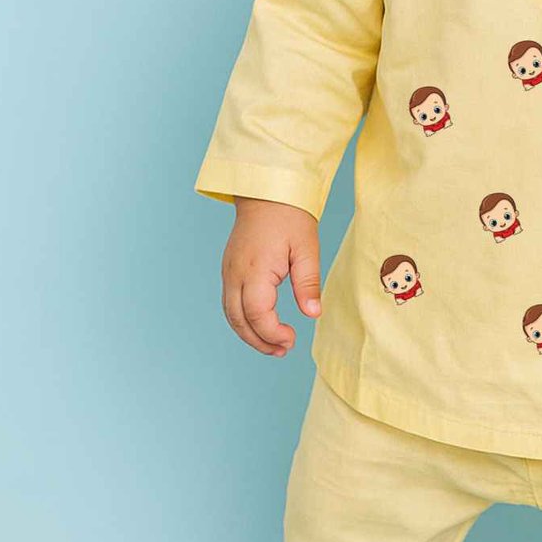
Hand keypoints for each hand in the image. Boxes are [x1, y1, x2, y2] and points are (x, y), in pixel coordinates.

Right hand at [220, 197, 322, 357]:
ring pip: (230, 314)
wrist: (267, 191)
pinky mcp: (229, 269)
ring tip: (274, 345)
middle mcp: (235, 274)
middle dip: (259, 341)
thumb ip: (308, 283)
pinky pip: (230, 303)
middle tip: (283, 351)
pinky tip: (261, 325)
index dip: (272, 333)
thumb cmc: (290, 216)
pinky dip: (243, 320)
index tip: (292, 341)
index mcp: (255, 270)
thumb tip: (313, 314)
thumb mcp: (307, 248)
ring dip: (249, 334)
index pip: (256, 314)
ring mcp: (228, 271)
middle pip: (238, 321)